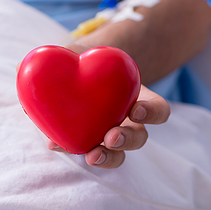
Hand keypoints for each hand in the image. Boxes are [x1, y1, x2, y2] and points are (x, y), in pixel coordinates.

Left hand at [45, 43, 169, 168]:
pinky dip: (66, 146)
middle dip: (127, 140)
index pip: (159, 110)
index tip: (135, 110)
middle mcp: (129, 122)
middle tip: (111, 137)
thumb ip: (74, 54)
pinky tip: (54, 143)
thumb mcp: (86, 52)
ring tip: (92, 155)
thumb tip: (51, 69)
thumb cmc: (87, 60)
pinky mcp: (84, 142)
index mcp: (139, 98)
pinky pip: (80, 148)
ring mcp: (108, 135)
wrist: (76, 70)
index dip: (152, 113)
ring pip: (117, 155)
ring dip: (107, 157)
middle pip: (139, 138)